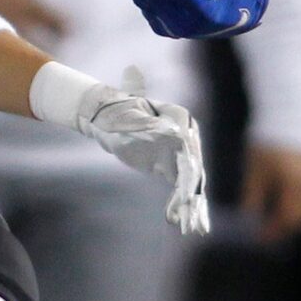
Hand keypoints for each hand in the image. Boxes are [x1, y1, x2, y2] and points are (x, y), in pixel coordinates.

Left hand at [72, 67, 209, 234]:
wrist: (106, 116)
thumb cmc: (116, 107)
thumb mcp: (126, 106)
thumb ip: (136, 97)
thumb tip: (133, 72)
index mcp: (180, 120)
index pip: (188, 147)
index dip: (190, 169)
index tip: (189, 188)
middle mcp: (185, 137)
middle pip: (194, 170)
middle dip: (194, 197)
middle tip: (194, 217)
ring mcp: (179, 154)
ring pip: (189, 184)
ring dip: (191, 208)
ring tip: (193, 228)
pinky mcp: (169, 167)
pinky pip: (178, 188)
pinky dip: (178, 205)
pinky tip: (177, 222)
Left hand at [242, 142, 300, 242]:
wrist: (291, 119)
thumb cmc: (267, 143)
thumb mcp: (254, 170)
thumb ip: (252, 195)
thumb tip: (249, 217)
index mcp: (293, 186)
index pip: (287, 218)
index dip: (274, 231)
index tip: (259, 237)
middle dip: (284, 228)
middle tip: (266, 232)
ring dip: (292, 219)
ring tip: (272, 221)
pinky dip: (299, 208)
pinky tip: (283, 207)